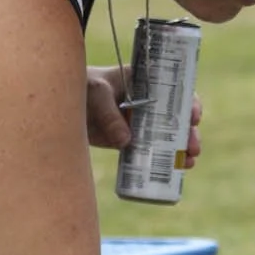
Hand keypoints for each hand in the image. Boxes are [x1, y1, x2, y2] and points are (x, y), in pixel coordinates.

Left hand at [85, 65, 201, 164]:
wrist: (61, 104)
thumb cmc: (82, 87)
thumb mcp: (96, 93)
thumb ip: (109, 115)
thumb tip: (126, 141)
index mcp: (145, 82)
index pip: (175, 90)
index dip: (189, 103)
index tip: (194, 117)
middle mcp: (148, 102)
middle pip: (177, 118)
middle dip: (189, 133)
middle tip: (193, 148)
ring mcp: (140, 122)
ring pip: (168, 136)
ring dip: (182, 150)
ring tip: (189, 163)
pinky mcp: (128, 139)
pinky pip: (151, 151)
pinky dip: (164, 161)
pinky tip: (177, 172)